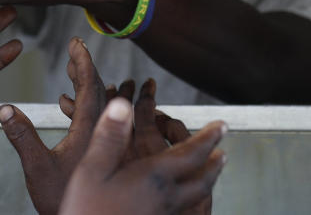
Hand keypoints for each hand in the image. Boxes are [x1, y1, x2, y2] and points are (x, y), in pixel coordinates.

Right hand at [0, 37, 106, 214]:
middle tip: (75, 48)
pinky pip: (97, 119)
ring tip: (71, 69)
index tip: (76, 42)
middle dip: (84, 67)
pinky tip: (65, 103)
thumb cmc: (63, 202)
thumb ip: (22, 137)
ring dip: (85, 84)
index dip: (82, 61)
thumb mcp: (36, 168)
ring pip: (99, 104)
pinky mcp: (102, 154)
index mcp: (88, 130)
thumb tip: (5, 108)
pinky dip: (82, 105)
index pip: (88, 85)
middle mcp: (101, 133)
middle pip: (97, 90)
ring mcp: (104, 143)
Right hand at [59, 99, 226, 214]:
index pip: (192, 153)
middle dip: (214, 162)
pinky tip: (181, 199)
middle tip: (223, 150)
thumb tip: (123, 105)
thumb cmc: (88, 213)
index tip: (222, 125)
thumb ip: (110, 138)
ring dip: (207, 179)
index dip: (209, 137)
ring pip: (197, 197)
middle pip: (202, 179)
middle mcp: (167, 198)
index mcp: (154, 178)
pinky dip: (193, 197)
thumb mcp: (91, 171)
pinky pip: (184, 209)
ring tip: (211, 171)